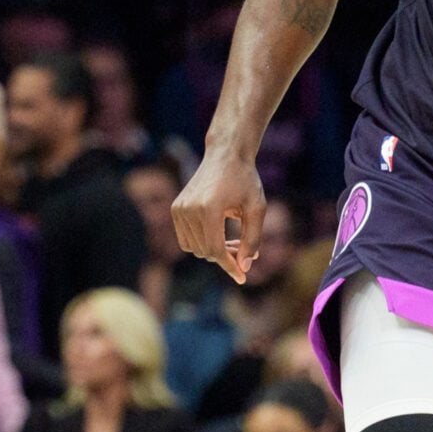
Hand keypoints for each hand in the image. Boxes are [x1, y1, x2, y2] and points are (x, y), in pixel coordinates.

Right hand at [172, 146, 265, 283]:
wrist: (226, 155)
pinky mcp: (175, 209)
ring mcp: (179, 208)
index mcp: (208, 208)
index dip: (229, 266)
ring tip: (234, 242)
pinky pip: (186, 240)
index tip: (242, 277)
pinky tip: (218, 234)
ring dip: (213, 251)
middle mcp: (189, 209)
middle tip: (244, 249)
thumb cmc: (245, 180)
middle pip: (205, 251)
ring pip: (194, 249)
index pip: (215, 250)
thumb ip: (252, 239)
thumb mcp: (257, 209)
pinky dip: (202, 243)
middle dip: (226, 256)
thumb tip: (244, 268)